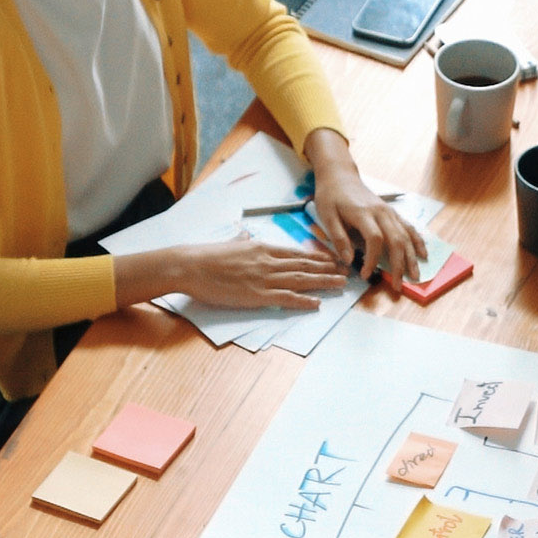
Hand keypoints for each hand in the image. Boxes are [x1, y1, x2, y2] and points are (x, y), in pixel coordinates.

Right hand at [160, 233, 351, 308]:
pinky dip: (303, 301)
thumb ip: (242, 239)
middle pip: (304, 265)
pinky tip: (317, 303)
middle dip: (328, 268)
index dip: (317, 257)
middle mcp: (268, 261)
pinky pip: (286, 298)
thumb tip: (245, 234)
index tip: (332, 259)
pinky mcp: (257, 295)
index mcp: (262, 248)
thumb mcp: (230, 242)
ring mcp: (264, 278)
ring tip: (340, 284)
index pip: (296, 253)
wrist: (191, 266)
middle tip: (346, 270)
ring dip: (323, 282)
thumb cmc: (206, 256)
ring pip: (301, 279)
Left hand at [301, 133, 424, 283]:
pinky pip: (409, 227)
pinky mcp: (392, 213)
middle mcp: (381, 212)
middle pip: (396, 240)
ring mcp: (389, 212)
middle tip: (398, 286)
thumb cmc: (331, 196)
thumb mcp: (327, 216)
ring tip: (415, 276)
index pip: (375, 239)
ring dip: (412, 257)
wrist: (341, 176)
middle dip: (399, 265)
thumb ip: (338, 238)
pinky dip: (418, 241)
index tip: (366, 274)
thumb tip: (349, 260)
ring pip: (406, 235)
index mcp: (363, 213)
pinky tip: (423, 254)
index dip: (372, 259)